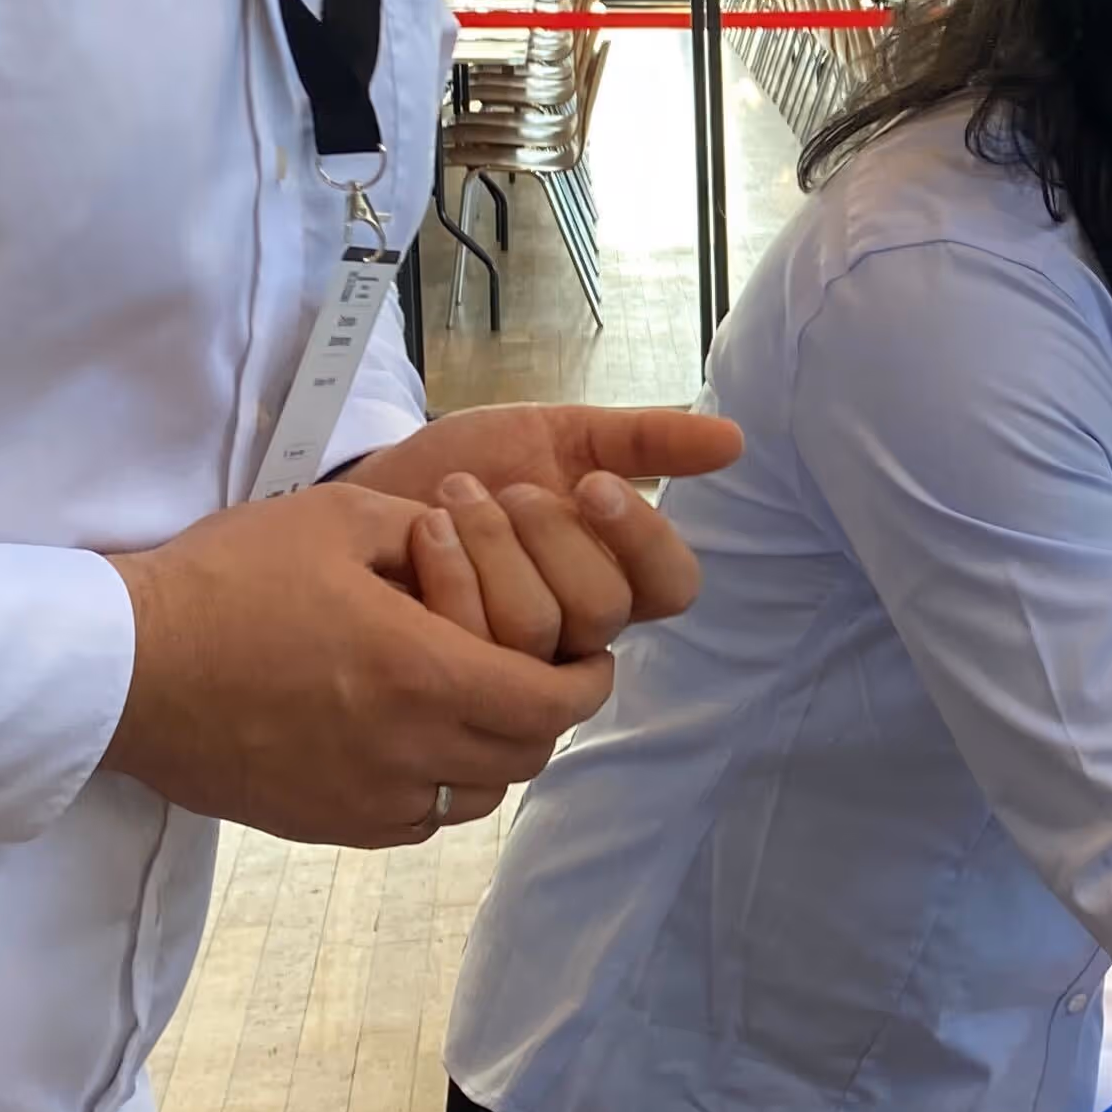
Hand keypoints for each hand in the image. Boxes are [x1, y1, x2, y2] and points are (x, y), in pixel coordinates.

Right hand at [100, 482, 621, 846]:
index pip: (551, 704)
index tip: (586, 657)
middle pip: (527, 756)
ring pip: (477, 797)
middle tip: (541, 674)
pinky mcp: (325, 823)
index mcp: (422, 673)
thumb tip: (478, 547)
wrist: (123, 667)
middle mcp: (406, 750)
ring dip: (496, 755)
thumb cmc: (225, 582)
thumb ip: (427, 533)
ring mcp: (364, 799)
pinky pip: (418, 821)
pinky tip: (417, 742)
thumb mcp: (340, 522)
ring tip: (480, 706)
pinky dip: (438, 787)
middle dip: (549, 715)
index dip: (585, 681)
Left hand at [345, 403, 741, 660]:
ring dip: (496, 549)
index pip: (674, 586)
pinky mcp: (456, 675)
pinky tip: (424, 530)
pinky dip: (450, 574)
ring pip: (541, 631)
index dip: (643, 540)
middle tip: (513, 492)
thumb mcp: (560, 436)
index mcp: (618, 576)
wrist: (375, 484)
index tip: (593, 485)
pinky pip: (475, 650)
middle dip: (554, 538)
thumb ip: (643, 439)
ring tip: (457, 497)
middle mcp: (579, 632)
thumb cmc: (473, 465)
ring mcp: (519, 660)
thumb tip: (735, 441)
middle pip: (605, 610)